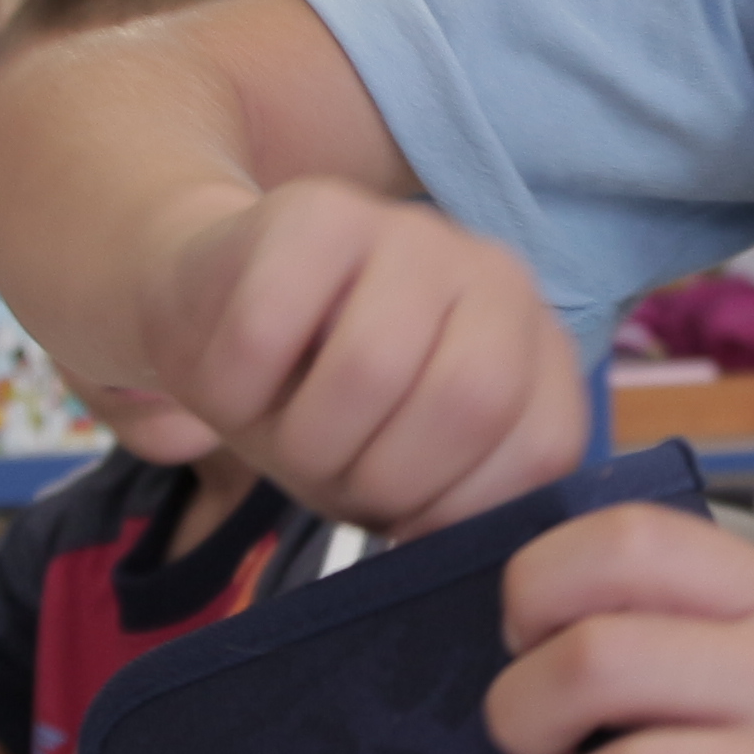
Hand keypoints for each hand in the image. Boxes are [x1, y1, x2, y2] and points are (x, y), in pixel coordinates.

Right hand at [143, 176, 582, 534]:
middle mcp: (497, 281)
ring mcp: (414, 234)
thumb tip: (454, 542)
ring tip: (281, 432)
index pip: (541, 451)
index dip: (453, 510)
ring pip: (372, 366)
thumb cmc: (314, 409)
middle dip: (379, 477)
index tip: (397, 511)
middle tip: (327, 473)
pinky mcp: (318, 211)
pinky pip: (271, 331)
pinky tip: (231, 382)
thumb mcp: (393, 475)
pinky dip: (232, 391)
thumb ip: (452, 502)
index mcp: (536, 355)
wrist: (212, 313)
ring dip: (304, 439)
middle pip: (468, 402)